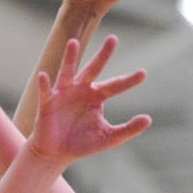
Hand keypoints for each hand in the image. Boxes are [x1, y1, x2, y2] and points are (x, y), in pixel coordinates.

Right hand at [30, 36, 150, 164]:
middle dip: (103, 55)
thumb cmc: (82, 144)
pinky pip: (46, 91)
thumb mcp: (108, 138)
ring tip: (73, 42)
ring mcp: (63, 93)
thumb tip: (148, 119)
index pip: (116, 85)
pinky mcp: (47, 102)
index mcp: (97, 96)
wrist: (56, 154)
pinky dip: (44, 84)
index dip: (129, 80)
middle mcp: (81, 89)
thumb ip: (128, 129)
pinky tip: (44, 76)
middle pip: (94, 69)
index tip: (143, 73)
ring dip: (70, 58)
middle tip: (113, 39)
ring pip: (68, 72)